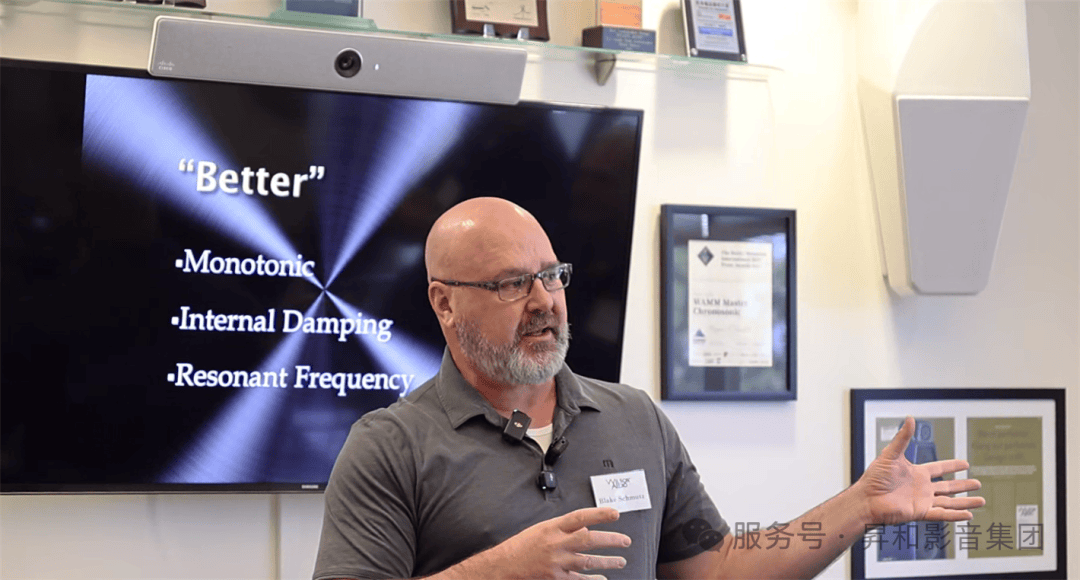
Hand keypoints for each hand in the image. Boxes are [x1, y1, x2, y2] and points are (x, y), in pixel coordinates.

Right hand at [452, 507, 630, 579]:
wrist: (504, 566)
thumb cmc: (522, 545)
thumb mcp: (541, 529)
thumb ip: (563, 528)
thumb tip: (585, 527)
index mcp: (552, 527)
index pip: (580, 517)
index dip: (599, 514)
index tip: (615, 513)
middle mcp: (555, 544)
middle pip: (588, 540)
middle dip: (610, 540)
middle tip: (626, 540)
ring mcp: (556, 563)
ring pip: (587, 561)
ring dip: (607, 561)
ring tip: (621, 561)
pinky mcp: (555, 578)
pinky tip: (602, 579)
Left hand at [858, 416, 985, 525]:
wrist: (866, 499)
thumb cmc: (873, 478)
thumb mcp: (890, 454)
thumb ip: (903, 438)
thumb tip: (909, 418)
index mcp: (916, 473)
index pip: (939, 468)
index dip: (952, 466)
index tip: (965, 464)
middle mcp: (921, 488)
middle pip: (948, 486)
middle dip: (963, 485)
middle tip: (977, 483)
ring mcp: (922, 501)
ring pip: (949, 502)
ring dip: (965, 501)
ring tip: (981, 500)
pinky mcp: (920, 512)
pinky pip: (942, 514)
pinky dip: (955, 515)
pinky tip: (968, 515)